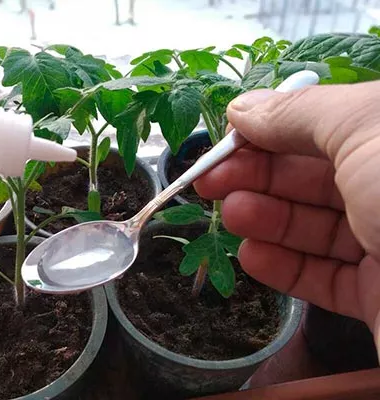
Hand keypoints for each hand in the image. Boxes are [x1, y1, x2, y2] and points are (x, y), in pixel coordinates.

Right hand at [194, 81, 379, 349]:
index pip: (324, 125)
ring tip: (227, 215)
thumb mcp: (364, 129)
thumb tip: (244, 108)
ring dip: (264, 219)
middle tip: (208, 181)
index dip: (269, 130)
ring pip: (315, 227)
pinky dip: (285, 266)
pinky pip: (327, 278)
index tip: (223, 141)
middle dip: (256, 176)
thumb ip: (298, 114)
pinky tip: (252, 255)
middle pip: (314, 177)